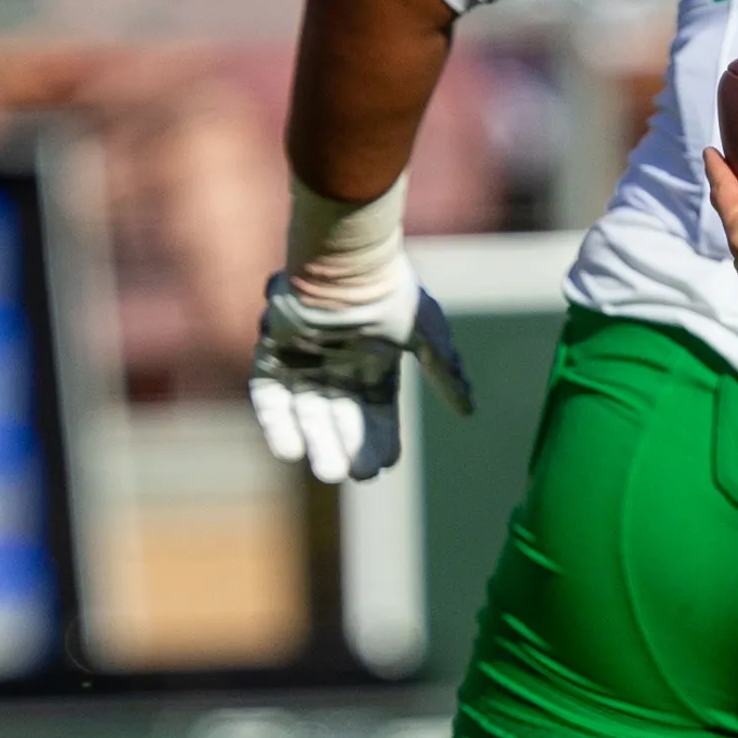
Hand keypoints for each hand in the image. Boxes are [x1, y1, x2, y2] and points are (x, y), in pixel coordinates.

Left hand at [247, 261, 470, 484]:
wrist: (346, 261)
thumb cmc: (392, 293)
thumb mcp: (429, 335)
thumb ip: (446, 372)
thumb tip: (469, 411)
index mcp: (374, 360)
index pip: (377, 411)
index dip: (380, 440)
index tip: (382, 467)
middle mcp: (337, 364)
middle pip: (340, 418)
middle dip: (347, 448)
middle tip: (353, 476)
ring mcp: (302, 358)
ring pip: (307, 412)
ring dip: (316, 442)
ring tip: (327, 473)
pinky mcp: (272, 352)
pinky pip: (268, 395)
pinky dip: (277, 423)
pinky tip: (289, 451)